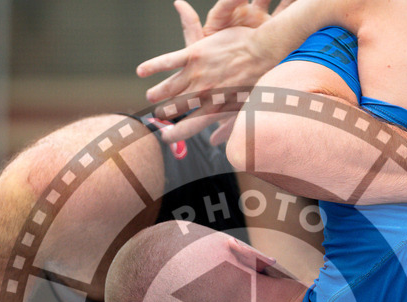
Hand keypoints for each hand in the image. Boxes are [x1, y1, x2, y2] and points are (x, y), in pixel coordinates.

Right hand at [137, 0, 290, 142]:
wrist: (265, 52)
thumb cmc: (260, 82)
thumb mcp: (246, 110)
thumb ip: (229, 128)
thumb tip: (215, 143)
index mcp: (214, 110)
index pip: (188, 128)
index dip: (175, 135)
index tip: (165, 138)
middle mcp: (201, 95)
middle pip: (175, 107)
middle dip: (164, 113)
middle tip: (158, 115)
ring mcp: (196, 74)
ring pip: (169, 87)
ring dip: (157, 93)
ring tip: (151, 97)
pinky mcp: (195, 54)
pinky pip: (168, 61)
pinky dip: (153, 66)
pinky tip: (141, 71)